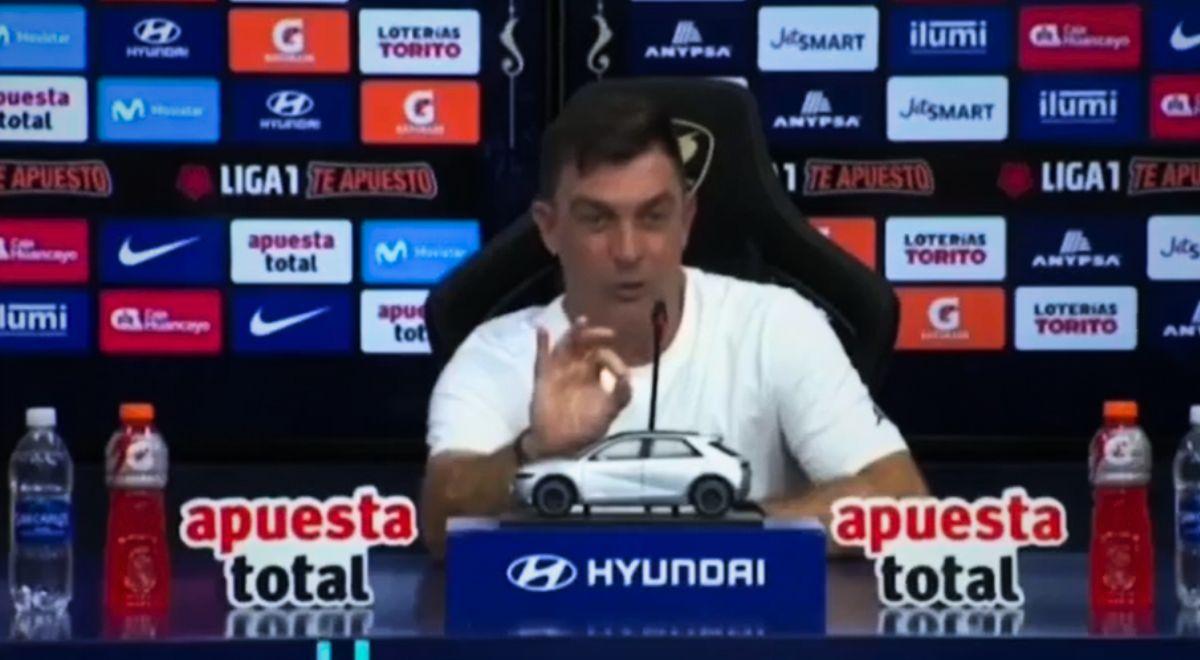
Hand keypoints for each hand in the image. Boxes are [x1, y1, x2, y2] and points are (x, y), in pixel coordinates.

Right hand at [527, 316, 631, 458]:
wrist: (560, 444)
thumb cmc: (585, 427)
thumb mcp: (609, 412)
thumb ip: (621, 395)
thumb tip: (628, 376)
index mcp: (592, 373)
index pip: (602, 355)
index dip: (613, 359)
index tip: (620, 374)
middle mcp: (576, 367)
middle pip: (585, 343)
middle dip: (596, 335)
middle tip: (609, 333)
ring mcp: (559, 370)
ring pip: (566, 345)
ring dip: (574, 332)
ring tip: (582, 321)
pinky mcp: (544, 377)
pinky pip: (542, 358)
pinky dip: (541, 344)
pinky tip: (543, 330)